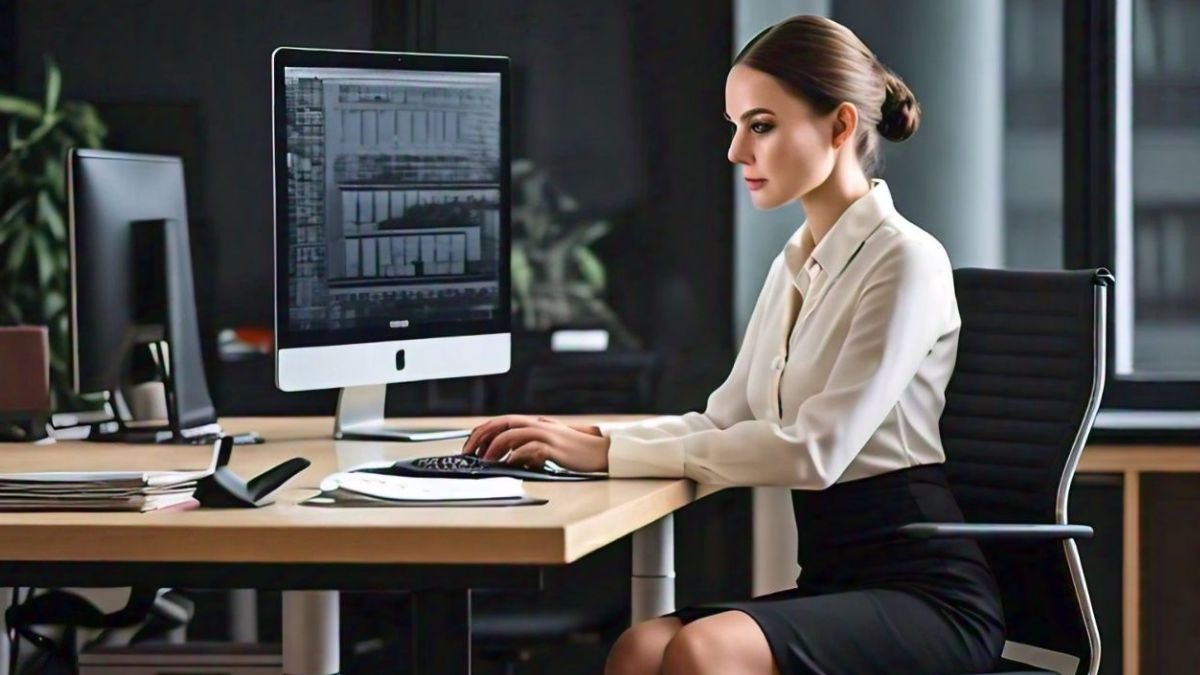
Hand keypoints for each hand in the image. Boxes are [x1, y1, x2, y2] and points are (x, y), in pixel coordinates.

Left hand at [462, 415, 608, 472]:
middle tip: (470, 452)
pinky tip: (509, 464)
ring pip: (513, 434)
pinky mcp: (555, 448)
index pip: (502, 421)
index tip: (470, 444)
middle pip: (503, 424)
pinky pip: (530, 448)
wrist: (600, 452)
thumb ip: (529, 447)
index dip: (483, 430)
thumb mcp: (548, 445)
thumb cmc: (575, 451)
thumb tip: (509, 458)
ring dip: (495, 447)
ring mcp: (547, 435)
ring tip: (486, 460)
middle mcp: (538, 425)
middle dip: (482, 437)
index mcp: (535, 423)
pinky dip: (516, 455)